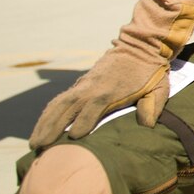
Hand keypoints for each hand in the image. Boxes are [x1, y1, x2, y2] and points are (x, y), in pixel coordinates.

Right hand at [30, 44, 169, 149]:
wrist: (140, 45)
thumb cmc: (151, 71)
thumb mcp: (159, 88)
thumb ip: (152, 106)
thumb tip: (147, 125)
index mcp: (111, 90)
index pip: (94, 108)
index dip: (84, 121)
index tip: (74, 137)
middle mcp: (92, 87)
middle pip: (68, 108)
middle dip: (53, 127)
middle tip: (40, 147)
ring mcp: (84, 85)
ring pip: (58, 104)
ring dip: (44, 123)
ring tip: (34, 143)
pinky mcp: (80, 84)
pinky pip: (59, 99)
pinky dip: (48, 113)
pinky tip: (40, 126)